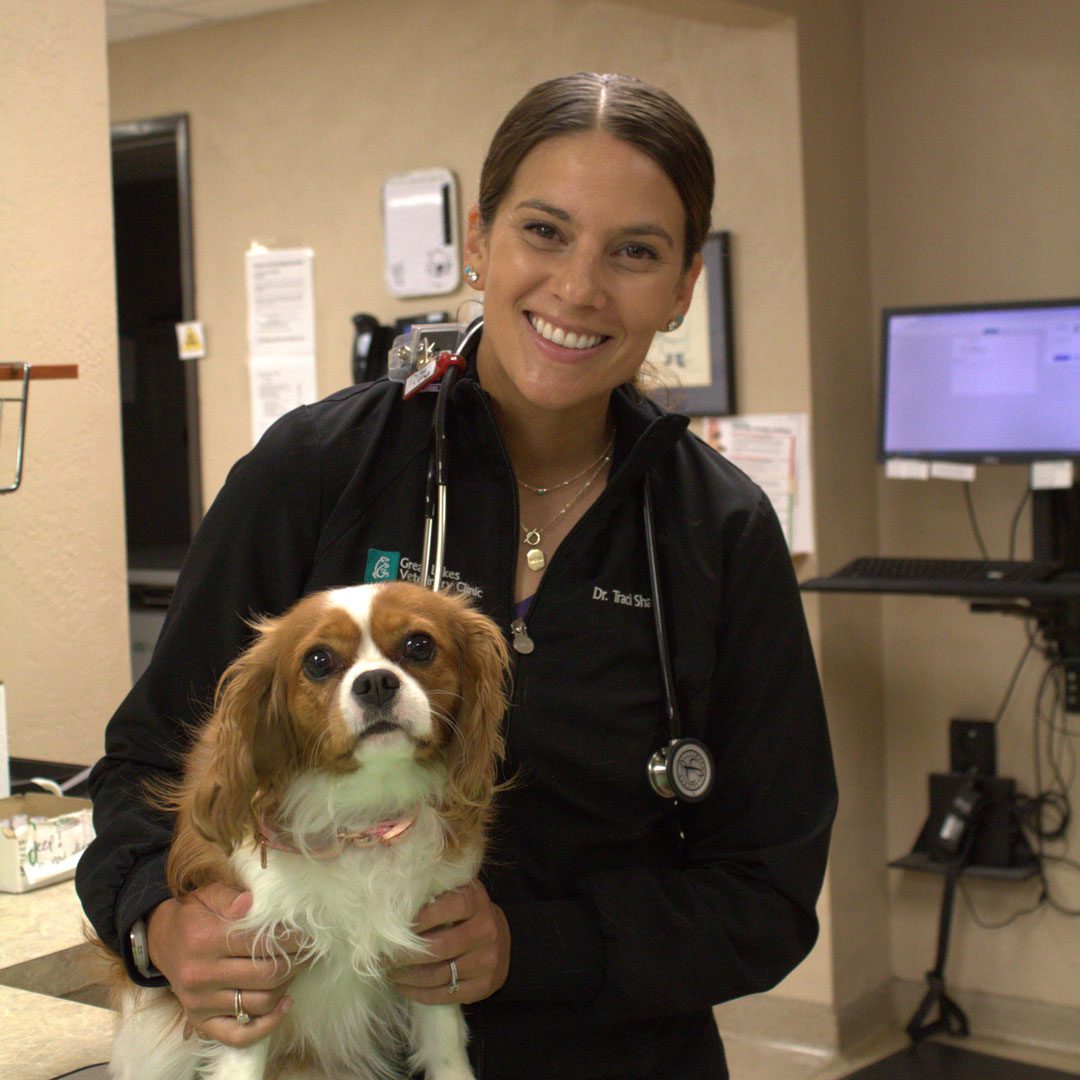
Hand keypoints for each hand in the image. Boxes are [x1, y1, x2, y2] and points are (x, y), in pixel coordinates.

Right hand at [146, 882, 299, 1046]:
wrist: (161, 941)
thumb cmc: (193, 915)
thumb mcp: (209, 895)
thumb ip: (231, 898)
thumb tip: (252, 903)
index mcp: (205, 941)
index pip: (260, 943)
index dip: (291, 939)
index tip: (308, 934)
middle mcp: (201, 976)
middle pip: (265, 975)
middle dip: (295, 962)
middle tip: (309, 951)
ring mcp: (200, 1003)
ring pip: (259, 1003)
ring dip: (286, 986)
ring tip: (296, 969)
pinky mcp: (201, 1021)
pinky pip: (239, 1035)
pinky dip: (267, 1025)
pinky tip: (285, 1005)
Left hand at [387, 879, 509, 1004]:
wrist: (503, 941)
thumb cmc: (468, 914)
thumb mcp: (458, 894)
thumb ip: (433, 895)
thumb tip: (393, 905)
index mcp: (476, 902)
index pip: (444, 909)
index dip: (415, 920)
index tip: (390, 928)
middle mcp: (484, 931)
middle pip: (437, 947)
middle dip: (402, 954)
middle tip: (380, 956)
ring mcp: (486, 961)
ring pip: (437, 975)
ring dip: (406, 976)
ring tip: (387, 972)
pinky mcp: (483, 987)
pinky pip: (444, 995)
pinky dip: (417, 993)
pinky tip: (402, 986)